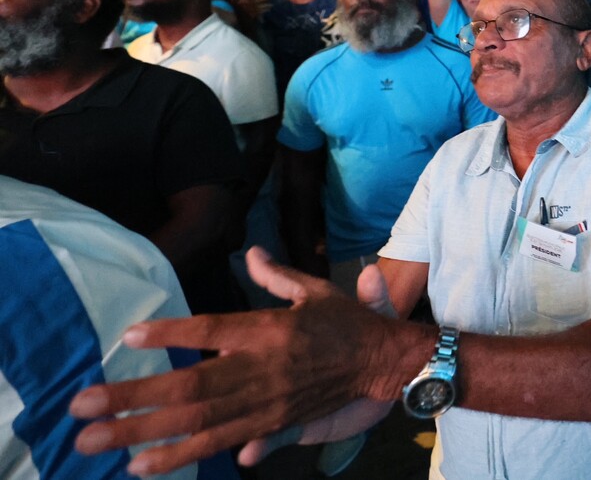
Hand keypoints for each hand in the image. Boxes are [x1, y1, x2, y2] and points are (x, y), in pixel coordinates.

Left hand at [70, 247, 402, 475]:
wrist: (385, 362)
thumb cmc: (347, 322)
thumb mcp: (316, 290)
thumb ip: (277, 276)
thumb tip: (251, 255)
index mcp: (271, 329)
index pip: (214, 329)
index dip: (173, 333)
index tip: (129, 336)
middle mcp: (264, 368)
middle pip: (191, 388)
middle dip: (133, 399)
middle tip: (82, 408)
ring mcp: (266, 402)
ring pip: (197, 423)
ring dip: (141, 434)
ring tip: (93, 441)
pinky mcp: (271, 425)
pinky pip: (219, 444)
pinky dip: (179, 457)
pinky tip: (140, 466)